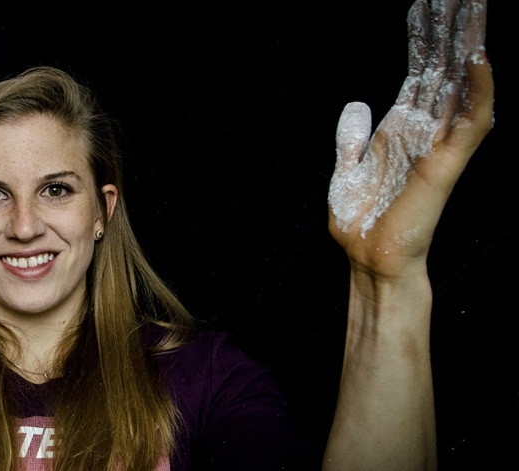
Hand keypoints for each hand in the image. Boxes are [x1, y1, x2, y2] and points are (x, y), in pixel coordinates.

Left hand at [327, 0, 492, 278]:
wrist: (369, 256)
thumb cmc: (361, 220)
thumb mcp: (346, 169)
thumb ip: (351, 136)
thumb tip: (358, 104)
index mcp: (401, 127)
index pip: (419, 71)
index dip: (424, 38)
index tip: (427, 4)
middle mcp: (424, 129)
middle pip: (443, 68)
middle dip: (450, 30)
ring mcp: (438, 142)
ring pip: (462, 84)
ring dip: (468, 46)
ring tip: (473, 7)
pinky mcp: (447, 161)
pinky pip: (470, 121)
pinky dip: (477, 90)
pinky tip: (477, 58)